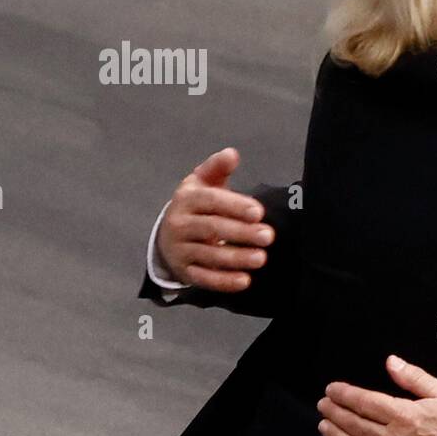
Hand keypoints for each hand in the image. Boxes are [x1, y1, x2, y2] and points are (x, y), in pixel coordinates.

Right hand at [157, 148, 274, 290]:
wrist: (168, 236)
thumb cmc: (195, 206)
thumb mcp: (201, 184)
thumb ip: (217, 168)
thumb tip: (232, 153)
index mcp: (186, 200)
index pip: (211, 202)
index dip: (235, 206)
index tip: (259, 212)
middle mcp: (179, 224)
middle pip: (212, 229)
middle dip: (241, 233)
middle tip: (269, 236)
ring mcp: (180, 250)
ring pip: (209, 255)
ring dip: (236, 258)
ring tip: (261, 258)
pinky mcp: (185, 271)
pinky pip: (204, 278)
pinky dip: (224, 281)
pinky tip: (245, 281)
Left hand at [317, 356, 436, 435]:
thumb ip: (414, 378)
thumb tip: (391, 362)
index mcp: (404, 415)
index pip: (364, 402)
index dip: (344, 394)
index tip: (331, 389)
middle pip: (353, 424)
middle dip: (334, 412)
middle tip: (322, 404)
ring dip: (335, 435)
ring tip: (323, 425)